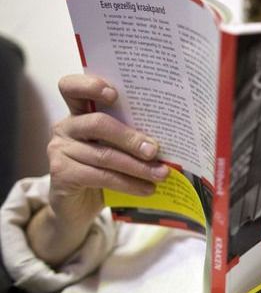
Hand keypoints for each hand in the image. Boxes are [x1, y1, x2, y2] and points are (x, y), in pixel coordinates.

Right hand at [28, 74, 168, 265]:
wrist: (78, 206)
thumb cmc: (103, 169)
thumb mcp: (117, 147)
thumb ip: (131, 135)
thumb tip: (168, 139)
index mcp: (79, 111)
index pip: (72, 87)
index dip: (90, 86)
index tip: (115, 94)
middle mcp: (66, 127)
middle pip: (98, 123)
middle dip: (131, 137)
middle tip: (155, 150)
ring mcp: (59, 150)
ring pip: (104, 155)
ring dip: (137, 167)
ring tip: (161, 174)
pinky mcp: (60, 174)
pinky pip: (100, 176)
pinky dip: (128, 183)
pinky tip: (147, 189)